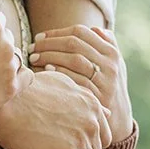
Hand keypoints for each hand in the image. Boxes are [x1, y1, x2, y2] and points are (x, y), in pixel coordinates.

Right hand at [0, 68, 107, 148]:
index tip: (69, 148)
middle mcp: (92, 124)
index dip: (87, 143)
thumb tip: (106, 111)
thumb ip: (84, 98)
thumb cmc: (25, 92)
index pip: (103, 135)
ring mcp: (82, 143)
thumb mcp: (60, 84)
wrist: (3, 105)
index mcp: (92, 105)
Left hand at [28, 25, 132, 146]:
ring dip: (51, 56)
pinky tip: (46, 70)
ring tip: (34, 58)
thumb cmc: (108, 87)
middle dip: (50, 43)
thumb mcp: (114, 65)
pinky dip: (60, 73)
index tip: (39, 36)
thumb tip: (96, 29)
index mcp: (111, 52)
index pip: (81, 32)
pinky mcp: (98, 97)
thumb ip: (107, 46)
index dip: (57, 33)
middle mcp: (110, 64)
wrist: (118, 119)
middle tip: (32, 47)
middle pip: (75, 44)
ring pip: (74, 59)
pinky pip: (76, 80)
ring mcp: (105, 81)